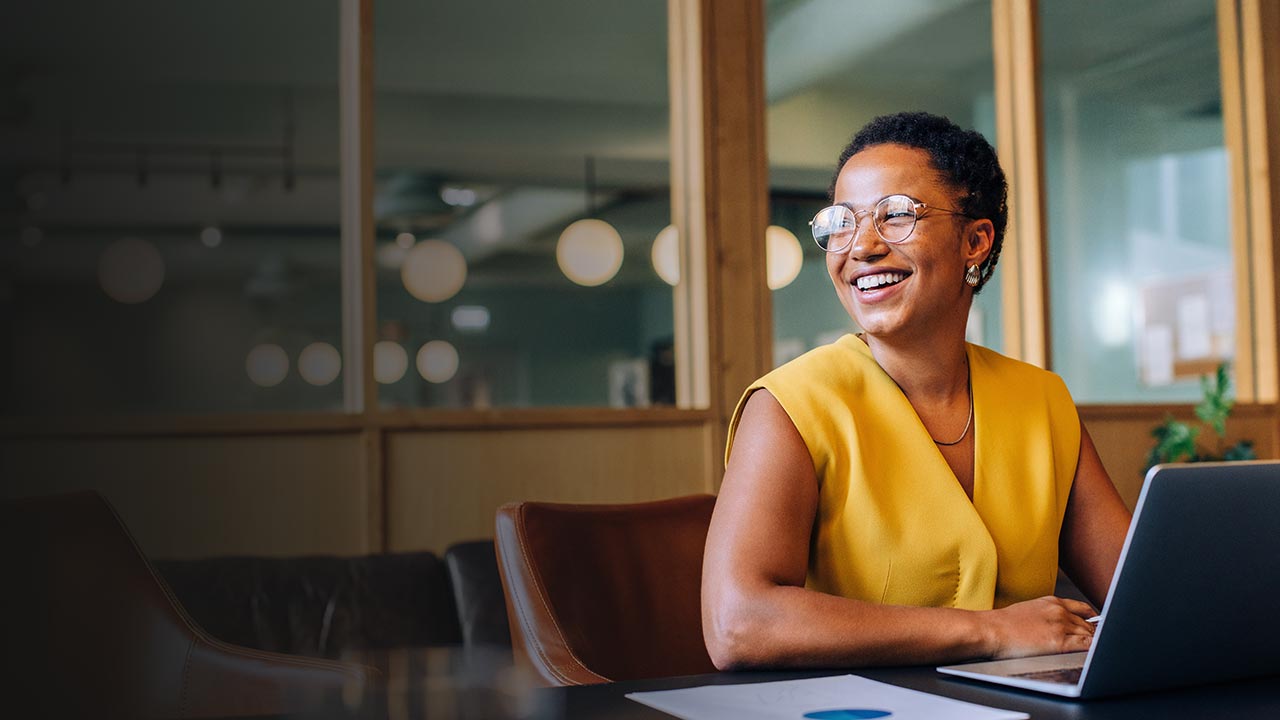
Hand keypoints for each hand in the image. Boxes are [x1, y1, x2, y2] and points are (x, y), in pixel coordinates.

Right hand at [980, 596, 1096, 658]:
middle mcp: (1059, 612)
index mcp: (1052, 602)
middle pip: (1089, 624)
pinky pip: (1086, 646)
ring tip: (1095, 652)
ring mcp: (1061, 626)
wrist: (991, 630)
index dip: (1093, 620)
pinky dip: (1092, 650)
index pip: (1084, 609)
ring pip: (1090, 635)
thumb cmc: (1004, 624)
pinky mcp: (1059, 643)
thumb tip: (1060, 625)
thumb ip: (1048, 614)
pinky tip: (1091, 655)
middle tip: (1096, 644)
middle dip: (1095, 635)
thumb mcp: (1030, 609)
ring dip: (1094, 643)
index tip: (1095, 628)